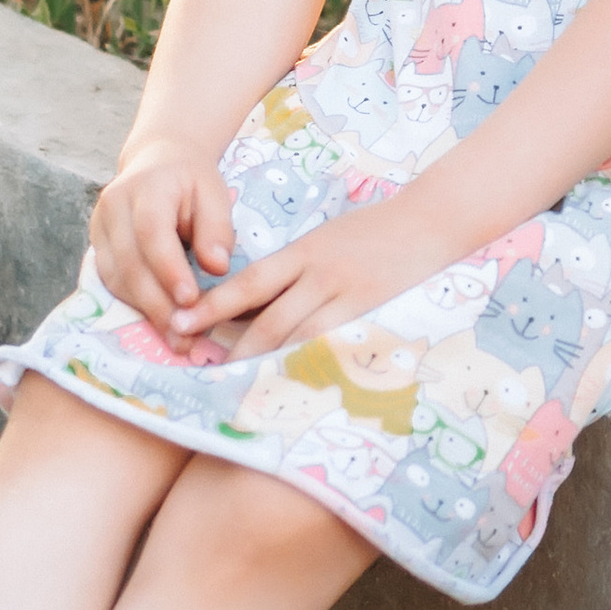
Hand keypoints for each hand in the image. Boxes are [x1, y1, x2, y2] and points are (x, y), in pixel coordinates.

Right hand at [90, 130, 232, 334]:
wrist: (158, 161)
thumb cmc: (191, 181)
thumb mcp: (214, 193)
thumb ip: (217, 228)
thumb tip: (217, 267)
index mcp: (147, 186)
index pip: (151, 231)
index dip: (169, 269)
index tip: (191, 300)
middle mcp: (113, 205)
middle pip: (130, 261)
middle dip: (157, 303)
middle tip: (186, 336)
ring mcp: (98, 226)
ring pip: (116, 277)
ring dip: (145, 311)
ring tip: (176, 339)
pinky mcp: (95, 245)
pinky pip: (110, 281)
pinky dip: (134, 304)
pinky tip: (159, 322)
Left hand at [198, 206, 428, 361]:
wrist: (428, 222)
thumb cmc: (371, 234)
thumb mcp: (323, 241)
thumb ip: (291, 271)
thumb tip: (247, 310)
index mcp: (303, 251)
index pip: (249, 282)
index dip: (214, 304)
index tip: (182, 321)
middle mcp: (320, 273)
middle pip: (269, 319)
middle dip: (233, 347)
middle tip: (202, 369)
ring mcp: (348, 296)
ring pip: (299, 338)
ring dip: (267, 364)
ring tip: (239, 387)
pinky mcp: (372, 314)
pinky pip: (334, 346)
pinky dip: (308, 365)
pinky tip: (291, 384)